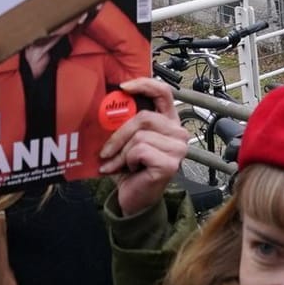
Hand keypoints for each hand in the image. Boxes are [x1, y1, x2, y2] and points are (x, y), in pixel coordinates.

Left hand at [98, 77, 187, 216]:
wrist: (134, 200)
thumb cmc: (130, 170)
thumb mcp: (127, 141)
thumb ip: (125, 123)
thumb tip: (105, 105)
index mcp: (168, 122)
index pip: (164, 92)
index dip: (144, 84)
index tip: (123, 87)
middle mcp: (178, 133)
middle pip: (144, 117)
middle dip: (118, 135)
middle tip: (106, 151)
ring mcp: (177, 149)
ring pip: (139, 136)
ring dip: (121, 153)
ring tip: (117, 164)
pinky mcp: (170, 164)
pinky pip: (139, 151)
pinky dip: (126, 161)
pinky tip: (128, 171)